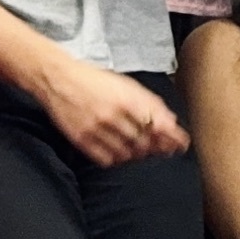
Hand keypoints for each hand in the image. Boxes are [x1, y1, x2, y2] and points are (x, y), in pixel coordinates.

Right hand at [35, 56, 188, 167]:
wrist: (58, 78)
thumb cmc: (94, 80)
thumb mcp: (126, 85)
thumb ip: (149, 103)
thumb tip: (170, 122)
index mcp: (128, 99)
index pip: (158, 126)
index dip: (172, 139)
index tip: (180, 145)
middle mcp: (113, 116)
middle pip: (145, 143)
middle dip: (155, 148)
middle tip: (158, 148)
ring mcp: (96, 129)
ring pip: (127, 154)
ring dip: (137, 154)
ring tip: (137, 148)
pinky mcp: (81, 140)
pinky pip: (106, 159)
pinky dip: (116, 159)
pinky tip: (118, 151)